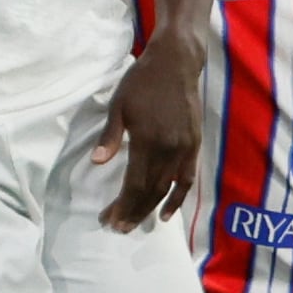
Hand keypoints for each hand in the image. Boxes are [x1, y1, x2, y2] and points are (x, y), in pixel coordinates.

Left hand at [94, 38, 205, 230]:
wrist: (176, 63)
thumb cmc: (142, 82)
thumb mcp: (119, 105)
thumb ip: (110, 136)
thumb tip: (98, 162)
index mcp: (147, 141)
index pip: (134, 184)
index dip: (122, 205)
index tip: (110, 219)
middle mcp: (168, 150)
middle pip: (150, 191)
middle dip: (133, 212)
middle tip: (119, 228)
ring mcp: (184, 149)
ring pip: (167, 188)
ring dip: (151, 209)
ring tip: (138, 224)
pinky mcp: (194, 145)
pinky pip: (187, 179)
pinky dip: (178, 199)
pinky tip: (167, 214)